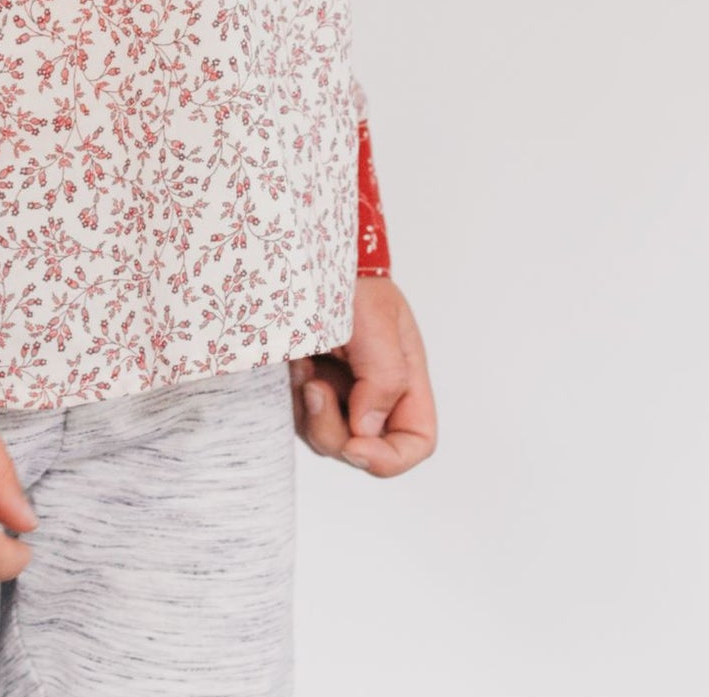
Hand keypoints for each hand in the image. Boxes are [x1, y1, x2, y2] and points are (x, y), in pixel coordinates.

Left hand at [288, 275, 436, 477]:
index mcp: (405, 378)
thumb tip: (366, 431)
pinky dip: (293, 397)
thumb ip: (383, 378)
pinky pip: (300, 417)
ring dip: (309, 409)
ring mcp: (340, 393)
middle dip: (333, 429)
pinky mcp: (308, 388)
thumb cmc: (349, 276)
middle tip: (313, 385)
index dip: (390, 458)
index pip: (415, 441)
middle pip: (363, 448)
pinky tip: (294, 363)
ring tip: (303, 363)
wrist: (305, 251)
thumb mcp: (375, 320)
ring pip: (326, 438)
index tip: (355, 446)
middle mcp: (375, 393)